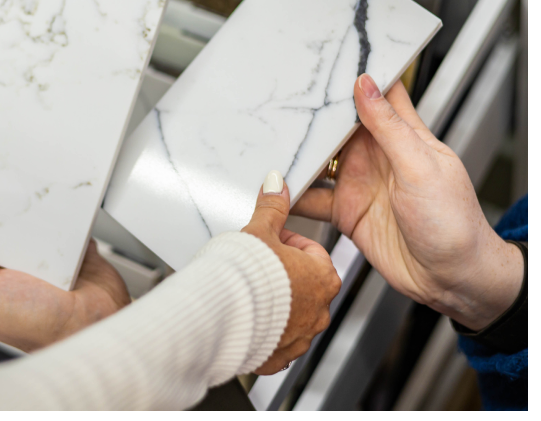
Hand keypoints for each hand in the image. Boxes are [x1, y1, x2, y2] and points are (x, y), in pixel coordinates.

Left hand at [0, 122, 130, 351]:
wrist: (95, 329)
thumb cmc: (38, 328)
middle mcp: (7, 257)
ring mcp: (38, 247)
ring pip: (24, 206)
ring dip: (23, 184)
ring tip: (17, 152)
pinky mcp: (68, 241)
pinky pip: (59, 211)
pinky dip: (56, 195)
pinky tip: (52, 175)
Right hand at [242, 172, 341, 374]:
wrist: (218, 316)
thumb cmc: (243, 276)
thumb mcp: (259, 232)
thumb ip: (272, 208)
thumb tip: (277, 184)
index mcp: (322, 277)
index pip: (312, 250)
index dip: (286, 242)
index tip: (268, 241)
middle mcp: (319, 310)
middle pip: (304, 282)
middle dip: (282, 273)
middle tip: (256, 265)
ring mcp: (301, 336)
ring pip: (292, 313)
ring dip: (275, 302)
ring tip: (248, 291)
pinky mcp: (281, 355)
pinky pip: (277, 339)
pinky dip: (265, 329)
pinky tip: (246, 316)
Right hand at [292, 75, 522, 330]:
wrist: (453, 280)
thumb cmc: (455, 222)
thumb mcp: (421, 167)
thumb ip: (390, 127)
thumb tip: (366, 84)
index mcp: (402, 136)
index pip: (378, 92)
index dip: (355, 73)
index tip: (327, 56)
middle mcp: (376, 155)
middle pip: (337, 125)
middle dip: (312, 112)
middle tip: (279, 96)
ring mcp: (358, 182)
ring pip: (318, 159)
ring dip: (297, 151)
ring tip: (267, 138)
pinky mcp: (344, 211)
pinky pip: (310, 198)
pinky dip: (290, 193)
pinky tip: (272, 186)